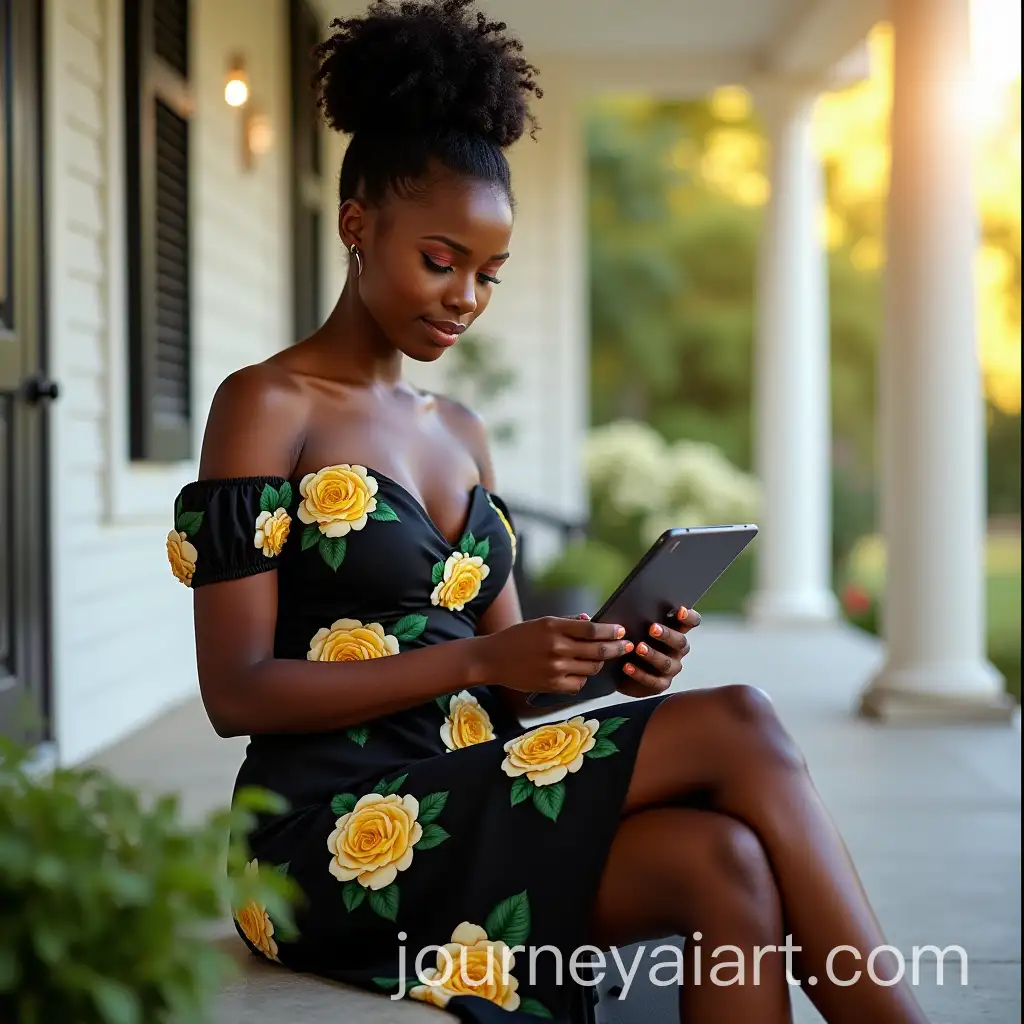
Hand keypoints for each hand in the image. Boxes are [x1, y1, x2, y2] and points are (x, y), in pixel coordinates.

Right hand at [474, 615, 633, 696]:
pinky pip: (579, 684)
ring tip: (601, 659)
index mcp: (554, 627)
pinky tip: (580, 673)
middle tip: (627, 646)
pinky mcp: (552, 685)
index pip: (592, 630)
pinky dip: (583, 679)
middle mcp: (557, 647)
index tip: (621, 631)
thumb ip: (567, 623)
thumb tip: (590, 621)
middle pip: (598, 650)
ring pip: (592, 668)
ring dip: (599, 663)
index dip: (611, 631)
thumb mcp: (541, 623)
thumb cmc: (517, 638)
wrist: (493, 659)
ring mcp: (555, 668)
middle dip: (617, 648)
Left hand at [617, 606, 700, 697]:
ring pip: (667, 663)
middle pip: (680, 642)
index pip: (691, 622)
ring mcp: (671, 668)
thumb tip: (636, 604)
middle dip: (667, 635)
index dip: (689, 617)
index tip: (681, 610)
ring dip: (653, 655)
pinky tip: (627, 667)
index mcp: (676, 631)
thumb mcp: (637, 626)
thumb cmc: (633, 640)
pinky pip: (653, 681)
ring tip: (638, 648)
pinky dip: (640, 674)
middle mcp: (678, 650)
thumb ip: (642, 617)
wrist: (619, 669)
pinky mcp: (661, 684)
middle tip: (652, 628)